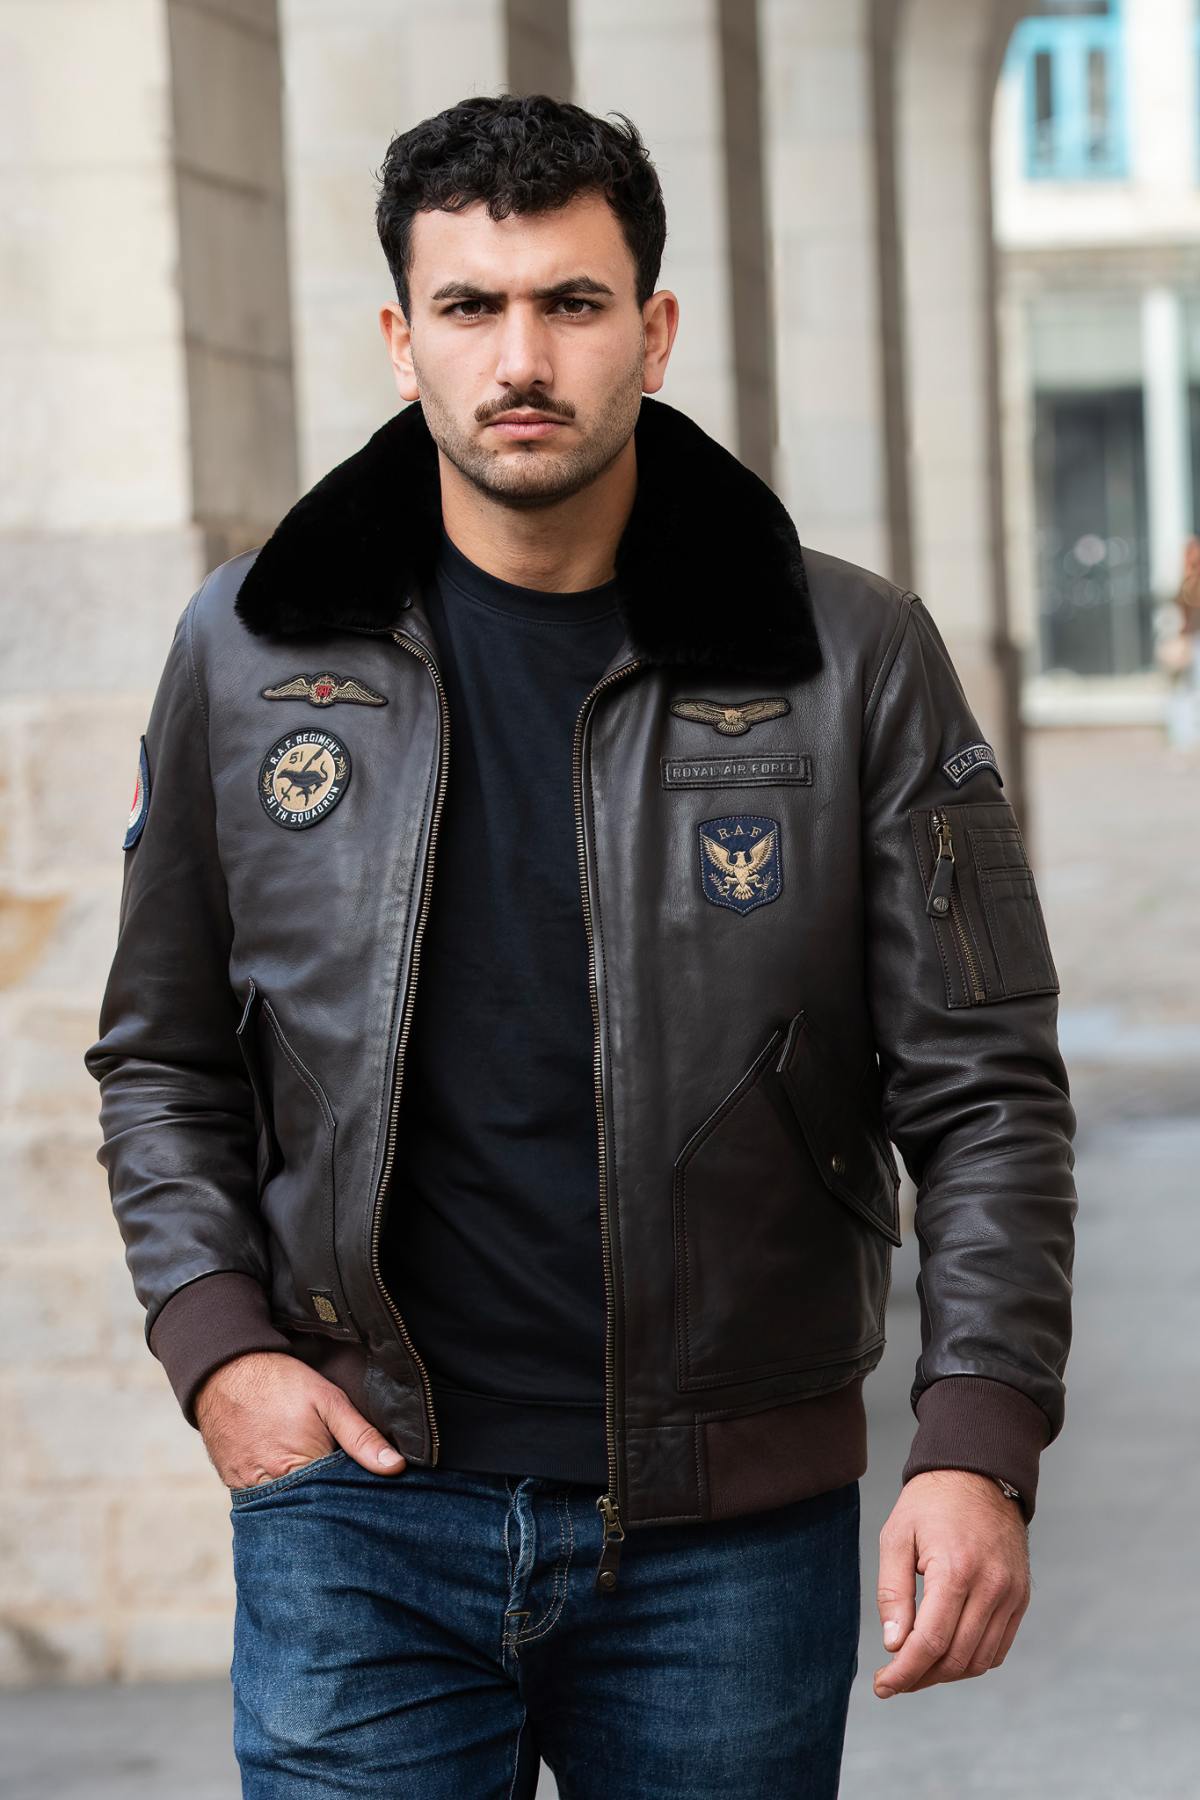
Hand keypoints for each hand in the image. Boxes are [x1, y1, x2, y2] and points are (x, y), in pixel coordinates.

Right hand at [194, 1350, 406, 1488]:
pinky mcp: (234, 1486)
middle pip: (311, 1511)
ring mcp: (248, 1491)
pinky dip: (279, 1496)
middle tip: (340, 1487)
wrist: (225, 1371)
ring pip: (287, 1509)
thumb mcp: (328, 1400)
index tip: (364, 1490)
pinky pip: (262, 1502)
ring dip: (304, 1502)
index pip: (338, 1502)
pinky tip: (290, 1482)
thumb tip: (395, 1467)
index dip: (354, 1497)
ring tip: (317, 1486)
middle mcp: (272, 1489)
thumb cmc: (279, 1382)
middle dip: (329, 1505)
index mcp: (300, 1469)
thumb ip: (361, 1436)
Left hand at [874, 1469, 1030, 1696]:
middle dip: (921, 1678)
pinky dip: (973, 1660)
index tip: (882, 1686)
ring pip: (980, 1660)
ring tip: (917, 1668)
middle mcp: (991, 1587)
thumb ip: (893, 1593)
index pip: (930, 1642)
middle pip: (956, 1658)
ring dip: (946, 1674)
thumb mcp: (897, 1537)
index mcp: (955, 1570)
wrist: (979, 1473)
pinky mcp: (1020, 1597)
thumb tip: (895, 1645)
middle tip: (894, 1679)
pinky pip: (999, 1647)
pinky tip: (947, 1654)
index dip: (904, 1672)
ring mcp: (1011, 1594)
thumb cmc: (931, 1503)